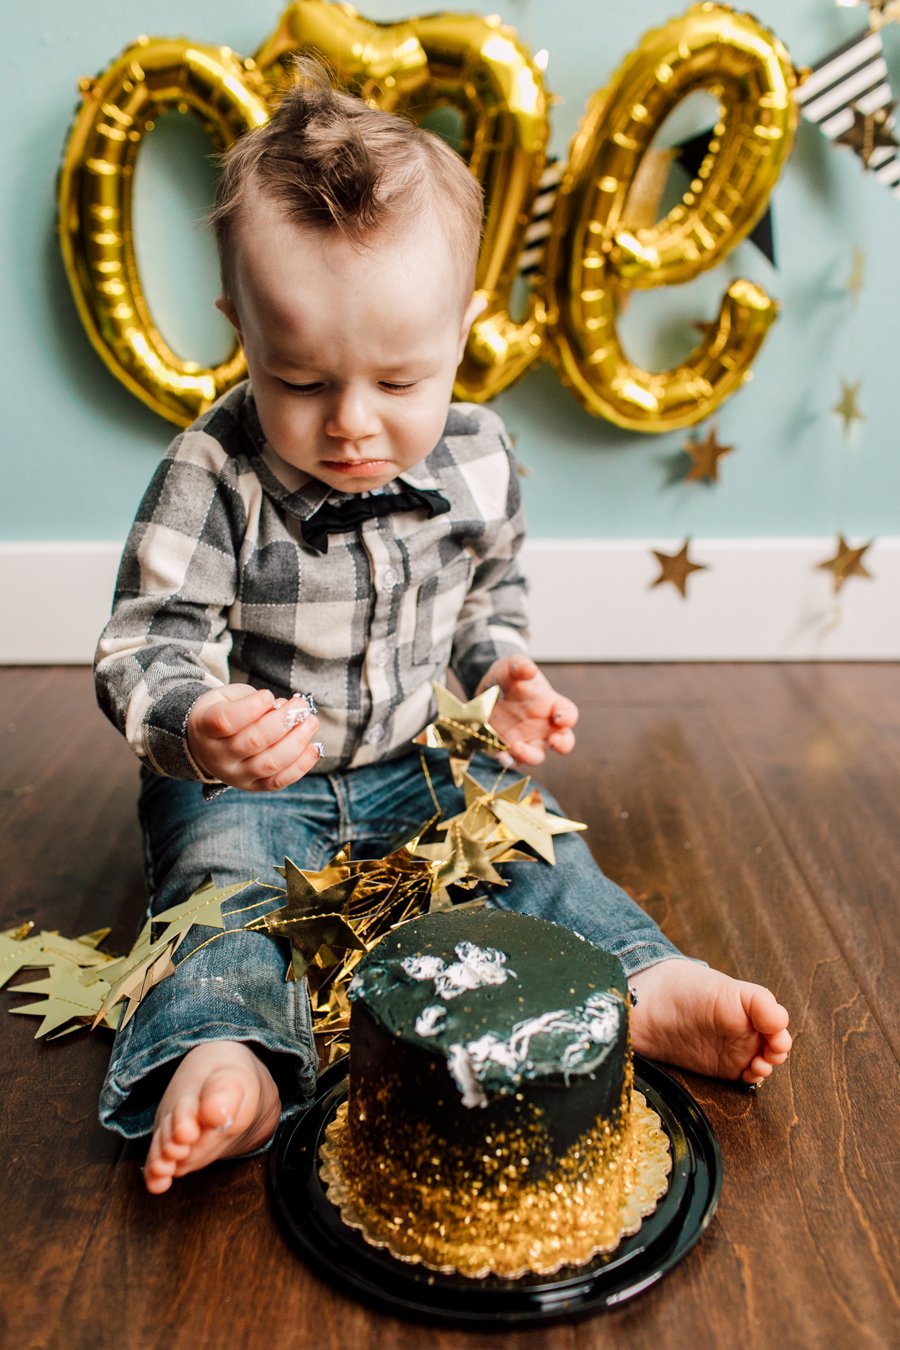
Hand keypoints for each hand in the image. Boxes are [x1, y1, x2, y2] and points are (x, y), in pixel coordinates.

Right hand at [187, 685, 321, 791]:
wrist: (206, 743)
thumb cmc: (222, 712)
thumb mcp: (225, 697)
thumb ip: (250, 700)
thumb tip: (283, 708)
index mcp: (204, 728)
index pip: (225, 721)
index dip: (251, 708)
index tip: (268, 695)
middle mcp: (218, 756)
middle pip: (252, 742)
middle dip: (283, 721)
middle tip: (300, 706)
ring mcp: (235, 775)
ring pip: (269, 764)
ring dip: (296, 742)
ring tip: (310, 722)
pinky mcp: (252, 786)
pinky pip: (279, 781)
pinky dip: (301, 765)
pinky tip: (315, 747)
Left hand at [477, 656, 577, 766]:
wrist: (486, 689)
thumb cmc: (507, 677)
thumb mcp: (512, 666)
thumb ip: (520, 666)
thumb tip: (528, 669)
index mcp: (551, 705)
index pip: (568, 714)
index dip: (568, 717)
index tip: (559, 717)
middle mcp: (544, 726)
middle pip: (563, 742)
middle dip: (563, 744)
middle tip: (554, 741)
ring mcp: (527, 739)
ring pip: (537, 756)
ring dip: (529, 755)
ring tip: (516, 747)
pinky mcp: (508, 748)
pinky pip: (512, 760)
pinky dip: (508, 761)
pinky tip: (501, 756)